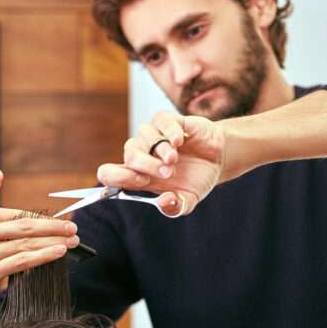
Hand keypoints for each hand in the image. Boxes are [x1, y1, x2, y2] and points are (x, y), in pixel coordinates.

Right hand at [0, 170, 79, 301]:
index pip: (16, 214)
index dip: (42, 218)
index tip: (61, 220)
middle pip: (24, 230)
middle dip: (53, 229)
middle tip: (73, 229)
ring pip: (24, 247)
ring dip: (51, 245)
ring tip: (70, 243)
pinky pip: (18, 264)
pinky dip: (39, 259)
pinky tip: (55, 254)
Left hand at [97, 111, 224, 215]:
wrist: (217, 159)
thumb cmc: (196, 179)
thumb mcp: (188, 200)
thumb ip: (175, 207)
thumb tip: (164, 202)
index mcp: (138, 175)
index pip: (108, 173)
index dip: (115, 177)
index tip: (141, 182)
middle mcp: (141, 153)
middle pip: (129, 155)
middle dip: (147, 165)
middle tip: (168, 173)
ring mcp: (154, 136)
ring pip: (144, 135)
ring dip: (160, 150)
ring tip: (174, 160)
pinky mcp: (168, 121)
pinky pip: (160, 120)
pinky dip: (169, 131)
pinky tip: (179, 141)